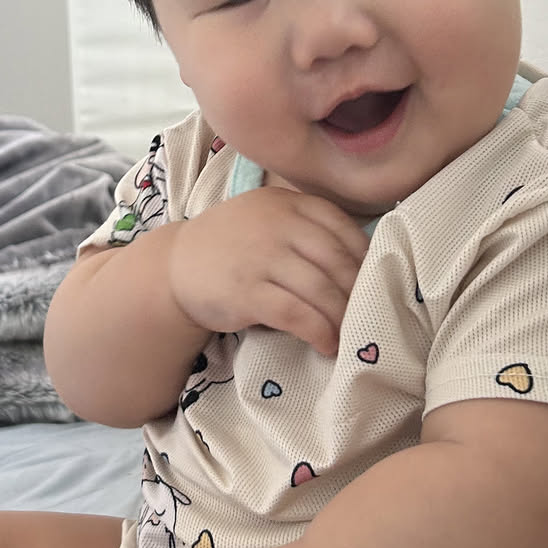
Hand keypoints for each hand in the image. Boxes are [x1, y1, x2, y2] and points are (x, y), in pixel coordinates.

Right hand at [167, 187, 368, 355]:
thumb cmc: (232, 245)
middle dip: (358, 294)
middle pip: (337, 261)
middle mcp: (277, 224)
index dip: (365, 260)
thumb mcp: (267, 219)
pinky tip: (326, 345)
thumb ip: (306, 228)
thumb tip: (363, 264)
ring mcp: (261, 257)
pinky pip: (296, 314)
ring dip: (343, 319)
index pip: (343, 227)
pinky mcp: (246, 292)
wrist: (175, 265)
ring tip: (351, 337)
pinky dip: (319, 332)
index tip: (372, 283)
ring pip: (321, 289)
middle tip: (367, 316)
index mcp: (287, 202)